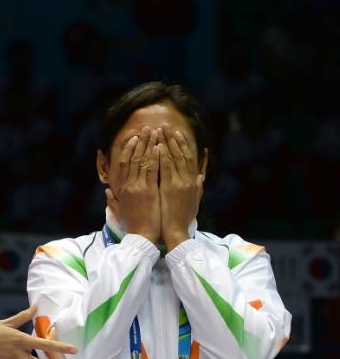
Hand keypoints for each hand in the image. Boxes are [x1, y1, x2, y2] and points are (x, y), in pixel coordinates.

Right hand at [105, 125, 160, 242]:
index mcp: (121, 189)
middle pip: (133, 158)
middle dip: (141, 141)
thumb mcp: (120, 212)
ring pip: (143, 161)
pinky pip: (152, 170)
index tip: (135, 138)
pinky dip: (155, 157)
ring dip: (150, 145)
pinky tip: (159, 147)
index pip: (124, 163)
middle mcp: (128, 185)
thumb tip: (107, 191)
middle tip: (148, 128)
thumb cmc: (133, 226)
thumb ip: (113, 200)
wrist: (142, 237)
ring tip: (156, 132)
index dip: (129, 149)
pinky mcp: (149, 191)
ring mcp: (138, 187)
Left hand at [157, 126, 203, 250]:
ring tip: (159, 131)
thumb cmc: (183, 219)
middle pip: (180, 154)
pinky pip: (165, 168)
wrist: (176, 232)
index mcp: (193, 182)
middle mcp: (188, 180)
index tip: (176, 134)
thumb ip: (198, 187)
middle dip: (172, 139)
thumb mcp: (194, 201)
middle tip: (165, 126)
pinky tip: (157, 146)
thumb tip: (201, 176)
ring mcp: (179, 183)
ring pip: (173, 158)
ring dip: (166, 143)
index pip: (189, 158)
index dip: (182, 145)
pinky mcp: (170, 188)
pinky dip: (162, 157)